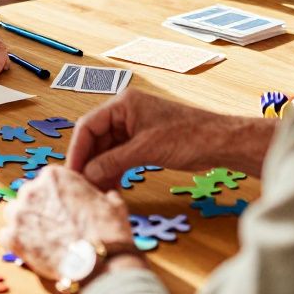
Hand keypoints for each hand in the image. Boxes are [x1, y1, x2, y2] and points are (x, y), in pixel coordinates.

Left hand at [0, 167, 136, 278]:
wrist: (100, 264)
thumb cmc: (108, 233)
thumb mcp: (113, 204)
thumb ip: (103, 195)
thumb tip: (108, 196)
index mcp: (54, 176)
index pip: (47, 181)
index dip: (56, 197)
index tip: (64, 209)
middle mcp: (32, 189)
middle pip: (29, 196)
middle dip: (40, 209)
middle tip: (56, 226)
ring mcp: (19, 213)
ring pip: (14, 214)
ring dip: (25, 224)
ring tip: (44, 240)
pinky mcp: (11, 237)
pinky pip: (7, 236)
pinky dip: (17, 243)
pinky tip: (33, 251)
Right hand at [67, 90, 271, 190]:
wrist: (222, 143)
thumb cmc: (189, 136)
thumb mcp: (146, 150)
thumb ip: (113, 161)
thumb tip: (87, 174)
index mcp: (123, 104)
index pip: (88, 126)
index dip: (77, 150)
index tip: (72, 172)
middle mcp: (125, 113)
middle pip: (96, 139)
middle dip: (89, 162)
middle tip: (82, 185)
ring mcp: (134, 128)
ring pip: (107, 150)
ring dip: (101, 169)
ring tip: (96, 189)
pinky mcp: (144, 142)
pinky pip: (120, 156)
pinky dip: (115, 171)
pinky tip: (112, 186)